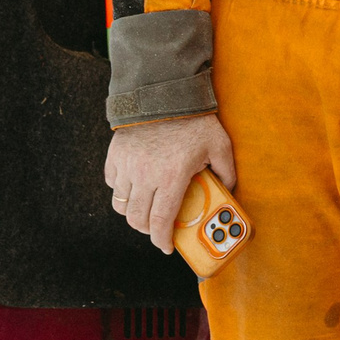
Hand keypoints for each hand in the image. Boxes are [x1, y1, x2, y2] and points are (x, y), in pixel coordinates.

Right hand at [104, 113, 236, 253]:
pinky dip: (121, 189)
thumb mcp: (220, 144)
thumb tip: (228, 190)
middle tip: (158, 227)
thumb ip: (227, 171)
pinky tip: (135, 184)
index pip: (161, 221)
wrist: (166, 92)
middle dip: (148, 230)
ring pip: (121, 204)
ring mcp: (127, 165)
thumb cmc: (195, 119)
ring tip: (147, 206)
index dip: (162, 240)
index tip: (166, 247)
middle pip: (137, 219)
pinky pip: (111, 183)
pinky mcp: (115, 155)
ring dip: (134, 211)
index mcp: (171, 177)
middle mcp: (145, 175)